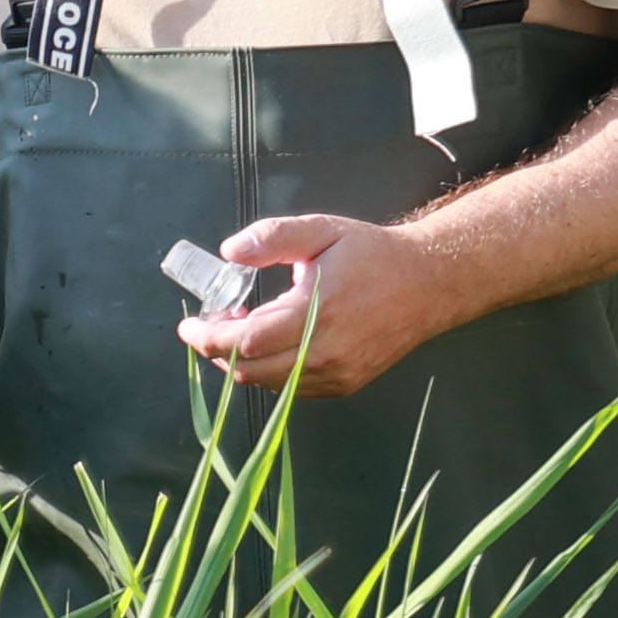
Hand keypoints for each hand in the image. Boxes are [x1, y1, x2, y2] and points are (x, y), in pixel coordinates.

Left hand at [181, 212, 461, 397]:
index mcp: (317, 311)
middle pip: (250, 370)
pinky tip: (269, 343)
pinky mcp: (344, 384)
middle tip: (209, 326)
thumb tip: (229, 252)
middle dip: (217, 352)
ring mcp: (336, 374)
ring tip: (238, 329)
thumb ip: (274, 237)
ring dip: (242, 362)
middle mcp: (326, 352)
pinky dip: (269, 371)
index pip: (245, 340)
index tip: (189, 326)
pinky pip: (292, 387)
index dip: (209, 337)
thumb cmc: (373, 254)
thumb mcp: (323, 230)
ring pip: (269, 383)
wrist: (428, 284)